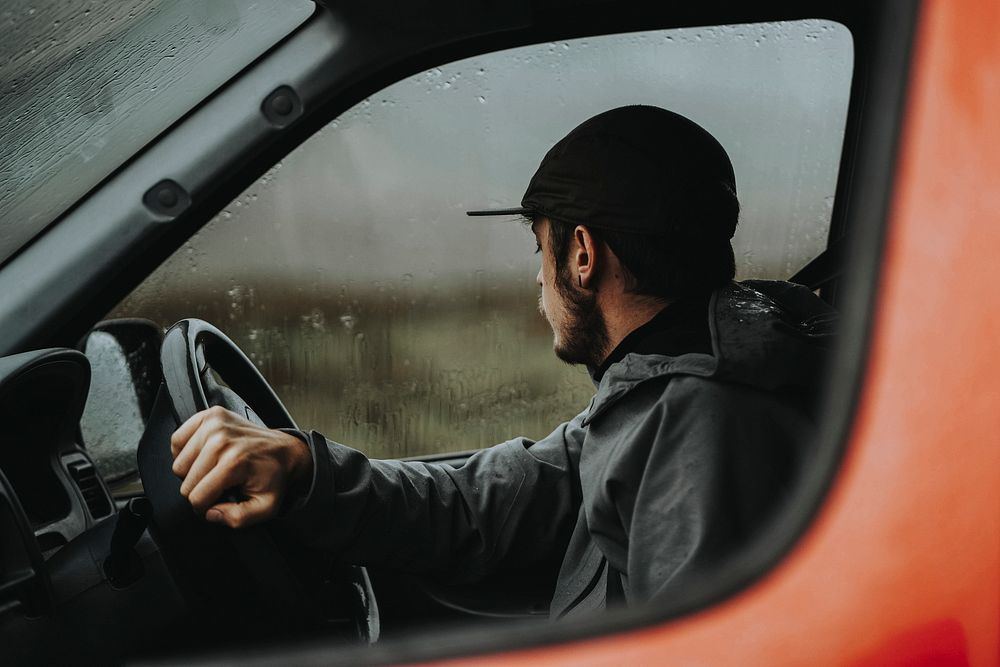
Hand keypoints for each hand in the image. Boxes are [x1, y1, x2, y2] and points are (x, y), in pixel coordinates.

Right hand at [170, 405, 312, 527]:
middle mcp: (222, 440)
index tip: (217, 501)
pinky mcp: (209, 415)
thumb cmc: (274, 476)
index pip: (197, 497)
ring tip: (213, 469)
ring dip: (192, 471)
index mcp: (234, 462)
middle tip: (219, 484)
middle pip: (186, 481)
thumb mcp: (265, 507)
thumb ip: (237, 518)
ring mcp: (214, 424)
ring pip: (179, 463)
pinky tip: (203, 456)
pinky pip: (177, 440)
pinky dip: (185, 451)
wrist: (285, 450)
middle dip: (200, 489)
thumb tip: (211, 513)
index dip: (205, 506)